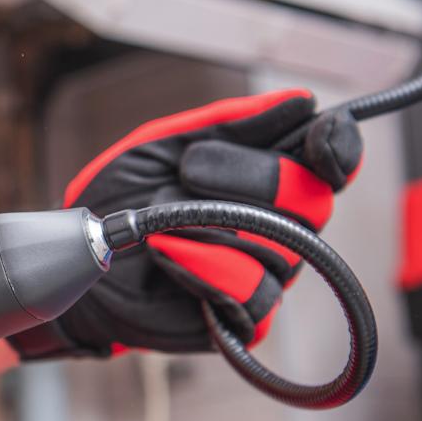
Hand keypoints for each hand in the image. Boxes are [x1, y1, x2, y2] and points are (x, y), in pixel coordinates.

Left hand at [8, 89, 362, 357]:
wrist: (83, 260)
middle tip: (189, 171)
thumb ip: (228, 122)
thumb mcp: (165, 144)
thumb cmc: (123, 200)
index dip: (339, 147)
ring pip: (279, 248)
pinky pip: (252, 292)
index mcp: (269, 176)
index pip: (332, 160)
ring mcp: (267, 273)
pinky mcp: (244, 318)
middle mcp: (281, 225)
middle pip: (313, 199)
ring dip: (208, 226)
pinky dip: (202, 268)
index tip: (321, 135)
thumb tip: (299, 102)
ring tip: (161, 222)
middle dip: (249, 177)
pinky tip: (167, 257)